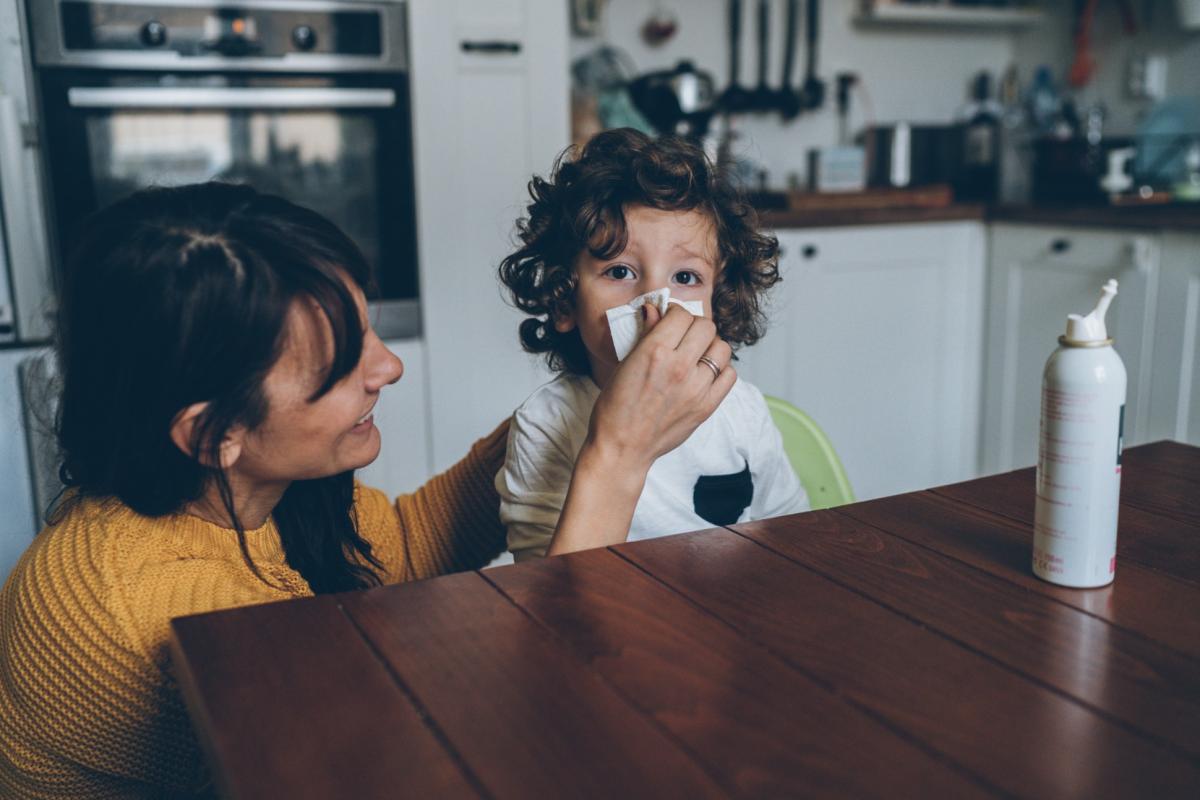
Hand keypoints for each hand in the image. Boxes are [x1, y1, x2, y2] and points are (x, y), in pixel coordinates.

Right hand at [588, 303, 735, 472]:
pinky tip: (705, 374)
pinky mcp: (707, 407)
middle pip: (706, 327)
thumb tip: (654, 309)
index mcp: (655, 352)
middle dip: (694, 327)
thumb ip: (645, 334)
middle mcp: (679, 367)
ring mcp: (696, 388)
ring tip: (696, 354)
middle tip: (683, 336)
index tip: (669, 321)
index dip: (675, 314)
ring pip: (722, 348)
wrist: (622, 447)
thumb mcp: (624, 363)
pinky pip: (730, 375)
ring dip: (710, 346)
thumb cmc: (615, 407)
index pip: (681, 315)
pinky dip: (721, 370)